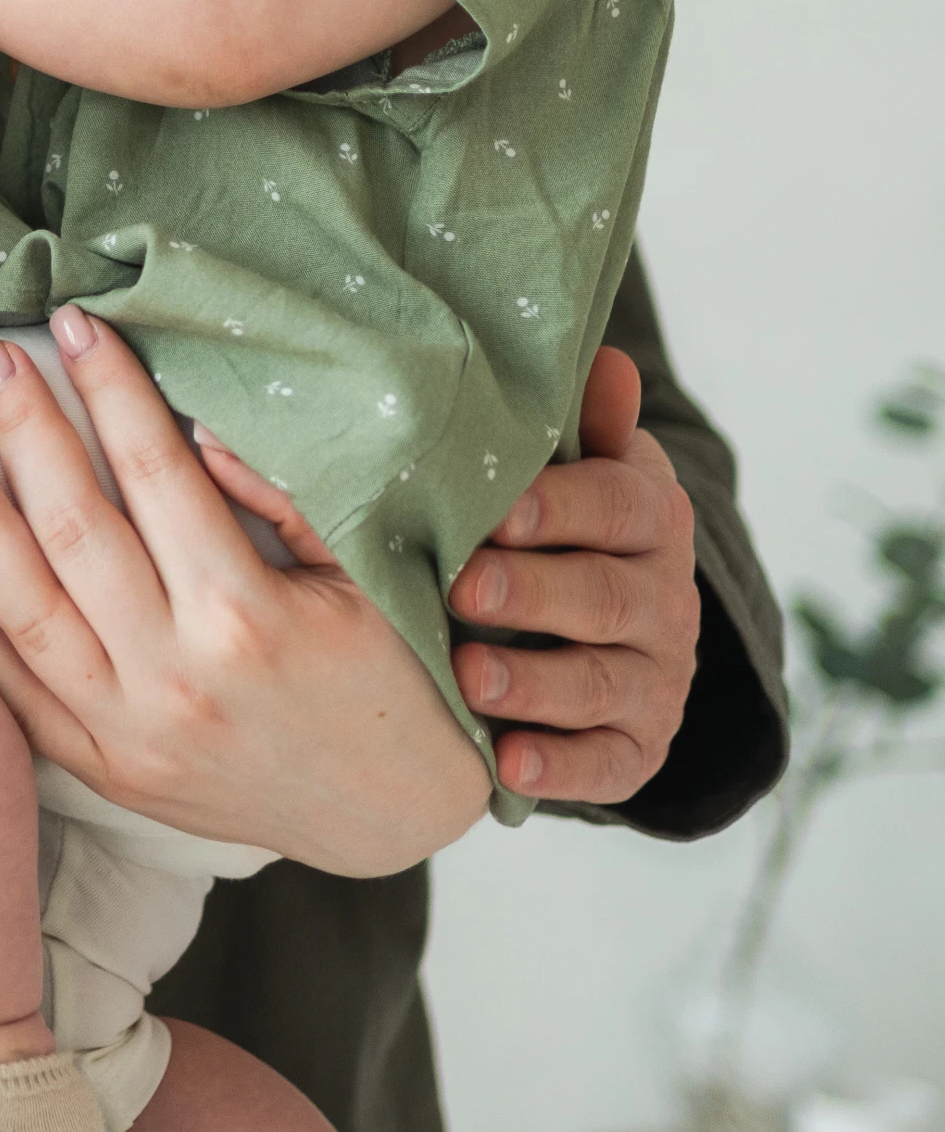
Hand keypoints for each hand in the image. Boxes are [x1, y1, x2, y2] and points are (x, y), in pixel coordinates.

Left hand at [0, 313, 489, 873]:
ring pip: (25, 613)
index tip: (75, 324)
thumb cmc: (392, 678)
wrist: (395, 821)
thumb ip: (285, 498)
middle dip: (24, 429)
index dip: (109, 388)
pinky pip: (16, 698)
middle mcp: (177, 677)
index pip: (155, 471)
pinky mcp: (108, 773)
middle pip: (73, 529)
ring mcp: (132, 735)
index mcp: (247, 616)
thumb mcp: (366, 578)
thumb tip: (196, 426)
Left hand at [448, 344, 697, 804]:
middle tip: (465, 589)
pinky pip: (609, 764)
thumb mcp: (574, 462)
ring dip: (536, 683)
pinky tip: (510, 765)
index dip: (562, 508)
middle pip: (606, 596)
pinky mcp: (640, 744)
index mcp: (648, 516)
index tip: (499, 513)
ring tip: (470, 678)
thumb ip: (583, 422)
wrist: (608, 617)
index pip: (620, 506)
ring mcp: (658, 676)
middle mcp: (666, 598)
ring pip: (603, 683)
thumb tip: (607, 362)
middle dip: (535, 594)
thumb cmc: (558, 517)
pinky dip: (561, 768)